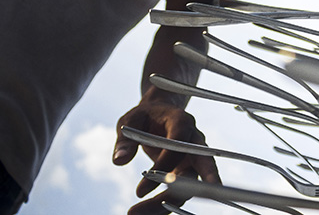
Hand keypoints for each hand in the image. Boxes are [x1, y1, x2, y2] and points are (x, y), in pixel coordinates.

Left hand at [113, 98, 220, 214]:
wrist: (159, 113)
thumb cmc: (145, 115)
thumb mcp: (131, 120)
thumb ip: (125, 139)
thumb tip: (119, 160)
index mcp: (182, 122)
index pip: (178, 146)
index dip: (162, 168)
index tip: (139, 191)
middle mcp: (194, 141)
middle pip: (199, 168)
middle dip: (188, 191)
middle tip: (164, 209)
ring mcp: (193, 157)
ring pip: (190, 185)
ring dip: (166, 204)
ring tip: (134, 213)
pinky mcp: (187, 170)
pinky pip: (181, 190)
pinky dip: (164, 204)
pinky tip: (144, 212)